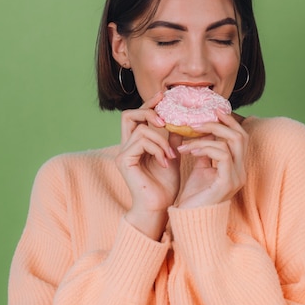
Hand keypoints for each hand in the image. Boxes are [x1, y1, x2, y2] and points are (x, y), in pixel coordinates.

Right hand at [115, 92, 180, 238]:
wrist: (159, 208)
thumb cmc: (165, 186)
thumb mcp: (172, 156)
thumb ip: (172, 138)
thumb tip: (182, 121)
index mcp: (136, 144)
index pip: (138, 117)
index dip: (149, 104)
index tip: (163, 96)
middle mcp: (126, 147)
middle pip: (128, 115)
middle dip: (148, 112)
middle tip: (164, 120)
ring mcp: (123, 153)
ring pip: (140, 129)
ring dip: (160, 140)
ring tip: (170, 155)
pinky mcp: (124, 161)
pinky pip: (141, 141)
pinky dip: (157, 148)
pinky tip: (165, 162)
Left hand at [175, 111, 247, 208]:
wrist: (189, 220)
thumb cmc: (193, 197)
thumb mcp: (199, 168)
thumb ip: (204, 151)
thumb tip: (198, 130)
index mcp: (236, 167)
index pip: (240, 137)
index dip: (228, 122)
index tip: (212, 111)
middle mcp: (240, 171)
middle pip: (240, 136)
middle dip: (220, 123)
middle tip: (197, 120)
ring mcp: (236, 177)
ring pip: (231, 142)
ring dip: (206, 136)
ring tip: (187, 139)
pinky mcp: (227, 183)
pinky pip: (222, 155)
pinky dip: (205, 148)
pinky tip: (189, 151)